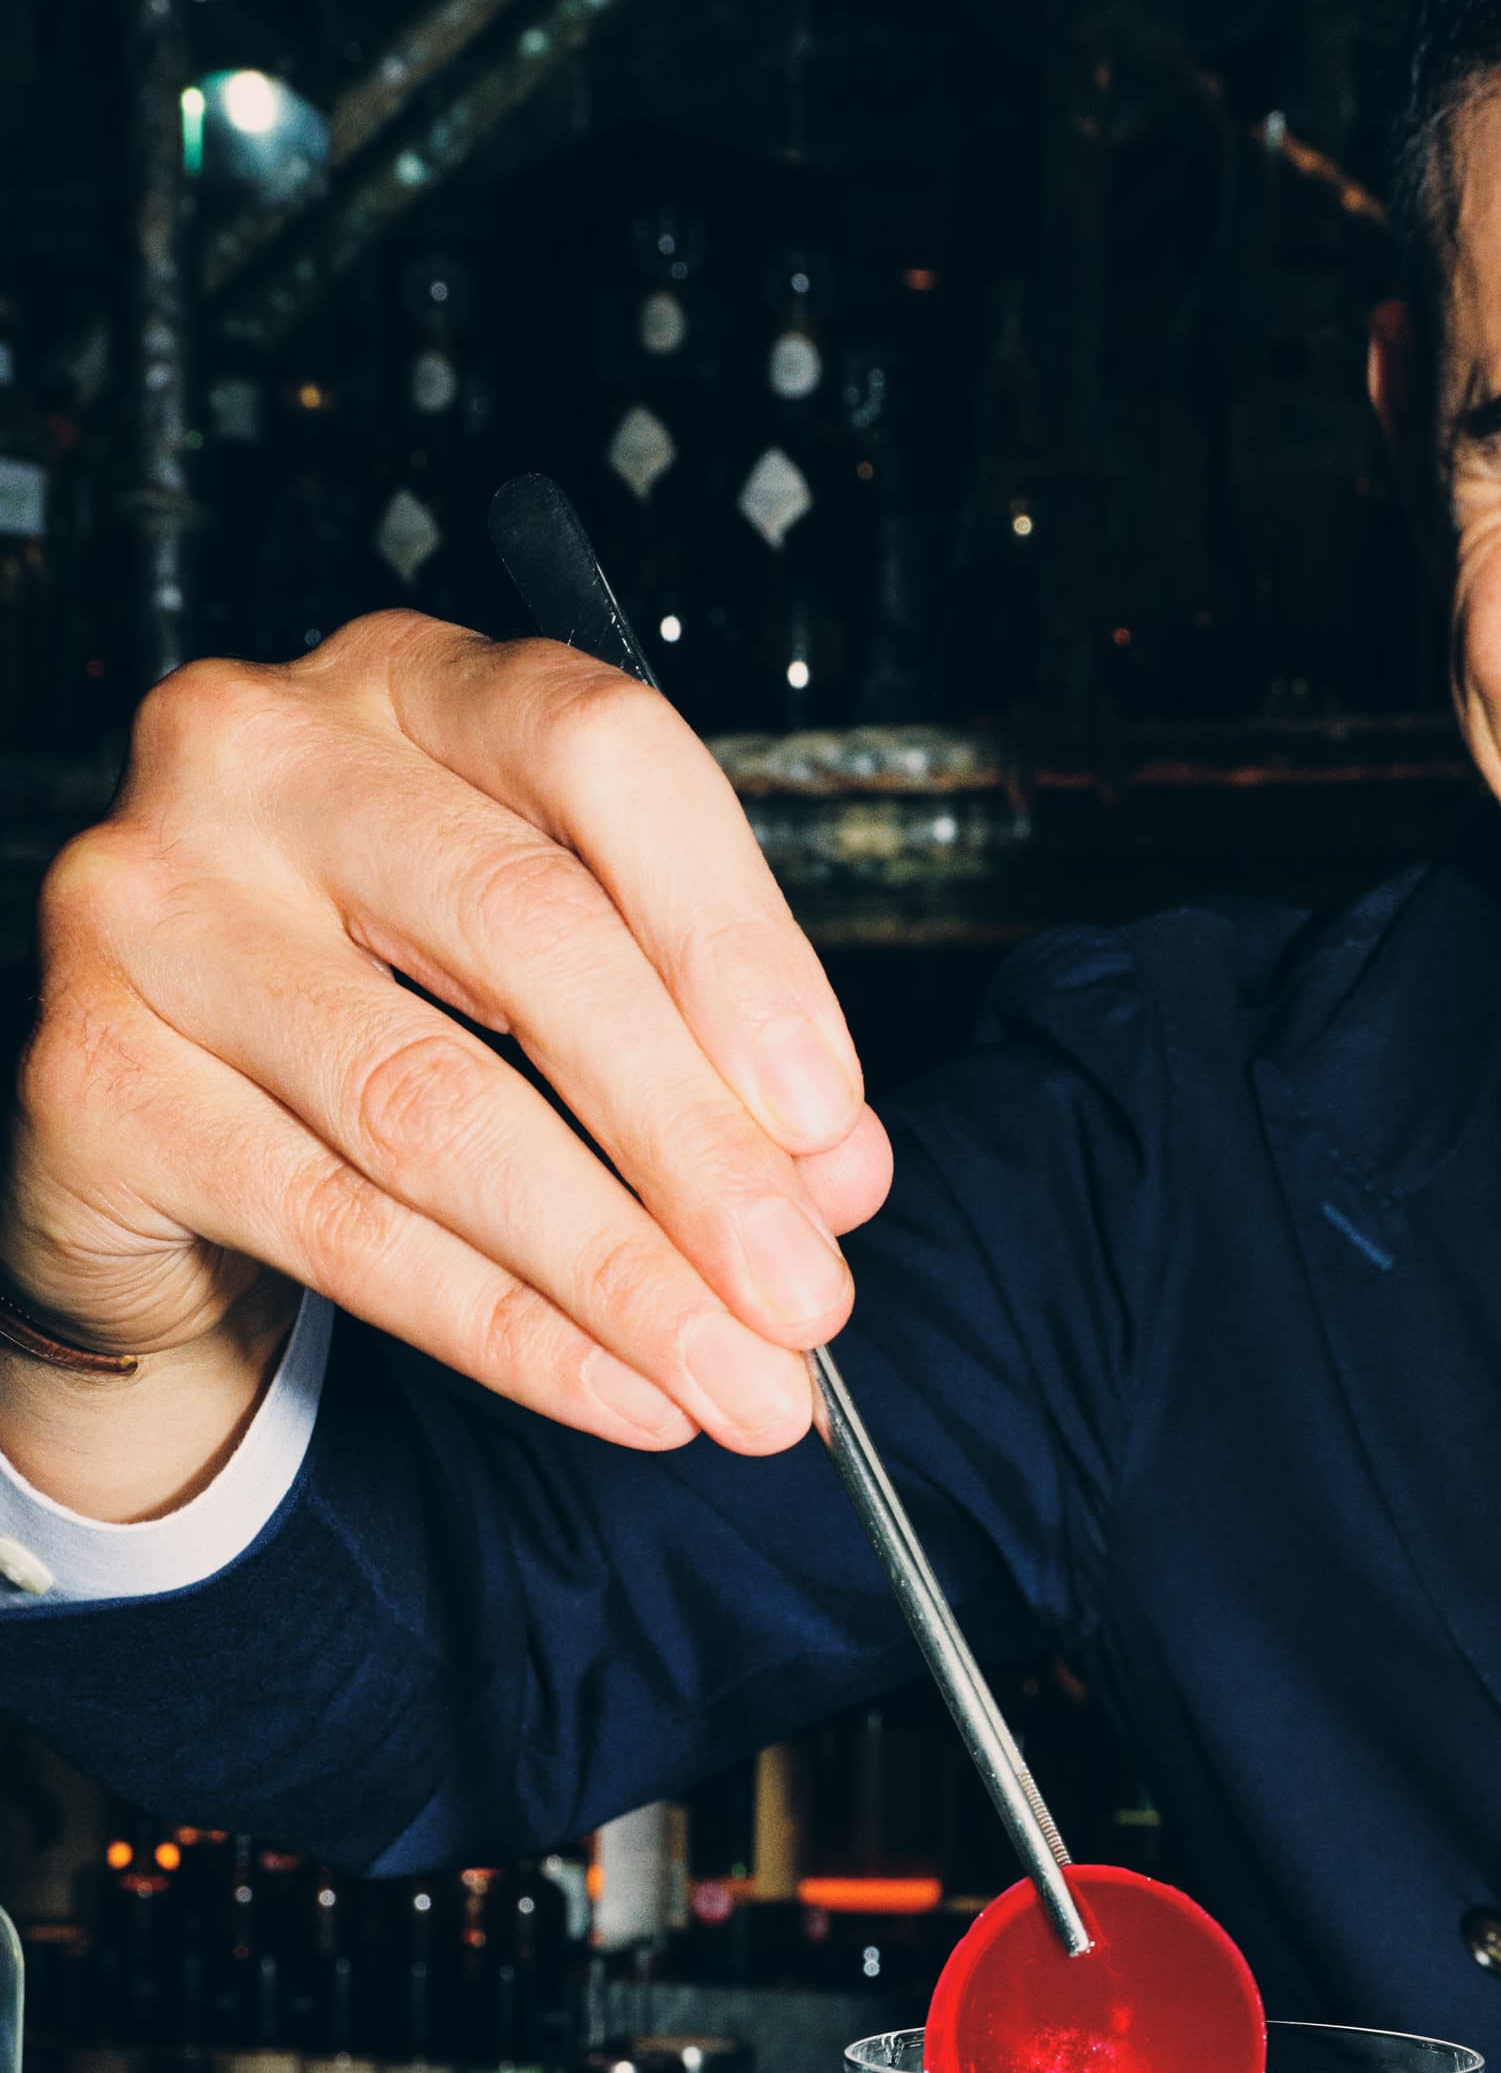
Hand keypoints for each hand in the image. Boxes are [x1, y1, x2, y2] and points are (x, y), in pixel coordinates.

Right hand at [7, 615, 890, 1518]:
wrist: (160, 1129)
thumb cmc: (378, 1012)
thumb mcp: (553, 990)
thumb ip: (699, 1051)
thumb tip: (832, 1177)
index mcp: (408, 684)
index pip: (604, 755)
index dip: (739, 946)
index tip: (829, 1122)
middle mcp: (260, 754)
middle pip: (531, 937)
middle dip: (698, 1149)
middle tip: (805, 1294)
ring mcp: (156, 905)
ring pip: (436, 1106)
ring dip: (617, 1272)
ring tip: (735, 1376)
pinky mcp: (96, 1072)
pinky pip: (341, 1225)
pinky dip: (505, 1330)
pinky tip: (613, 1389)